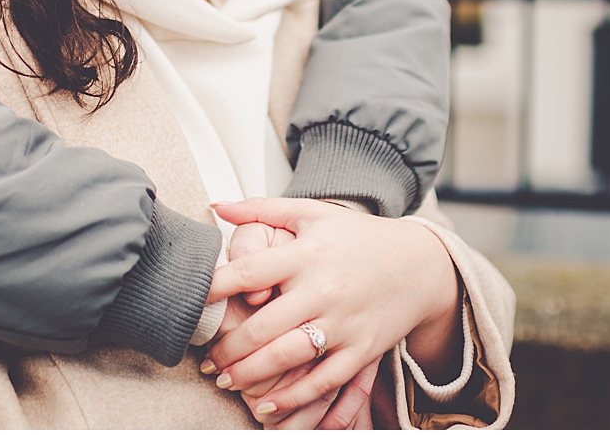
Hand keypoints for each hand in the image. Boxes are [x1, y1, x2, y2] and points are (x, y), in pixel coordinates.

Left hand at [203, 198, 460, 424]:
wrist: (418, 264)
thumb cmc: (357, 236)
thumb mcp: (312, 213)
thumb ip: (262, 209)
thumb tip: (216, 205)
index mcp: (307, 252)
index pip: (250, 270)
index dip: (215, 288)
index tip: (191, 302)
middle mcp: (323, 288)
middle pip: (264, 325)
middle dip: (228, 348)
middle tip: (206, 359)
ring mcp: (343, 322)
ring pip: (288, 357)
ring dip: (250, 375)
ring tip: (225, 381)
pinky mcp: (361, 350)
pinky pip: (322, 381)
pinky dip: (292, 398)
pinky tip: (266, 405)